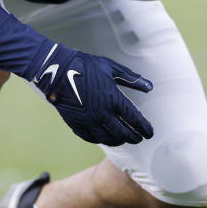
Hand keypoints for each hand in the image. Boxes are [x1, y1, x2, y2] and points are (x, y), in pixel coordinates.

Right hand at [32, 43, 153, 145]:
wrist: (57, 71)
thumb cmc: (85, 66)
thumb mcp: (111, 68)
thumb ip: (131, 79)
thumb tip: (149, 87)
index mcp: (113, 99)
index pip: (134, 119)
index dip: (144, 128)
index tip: (149, 133)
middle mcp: (102, 113)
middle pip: (122, 133)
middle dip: (133, 137)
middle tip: (139, 139)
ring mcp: (88, 121)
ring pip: (107, 138)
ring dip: (118, 141)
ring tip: (124, 140)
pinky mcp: (75, 123)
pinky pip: (91, 137)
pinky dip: (100, 139)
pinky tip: (104, 138)